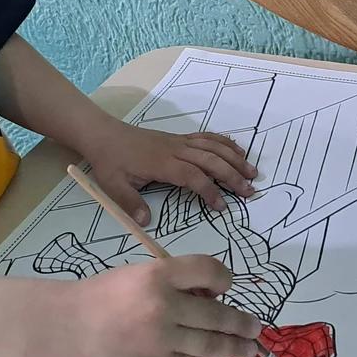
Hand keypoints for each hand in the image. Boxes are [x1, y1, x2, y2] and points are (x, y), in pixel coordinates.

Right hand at [71, 254, 260, 356]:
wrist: (69, 327)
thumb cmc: (105, 294)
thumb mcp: (139, 274)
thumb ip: (175, 282)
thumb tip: (214, 297)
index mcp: (157, 274)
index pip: (207, 270)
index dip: (225, 277)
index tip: (227, 285)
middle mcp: (163, 305)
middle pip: (217, 313)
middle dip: (241, 321)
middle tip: (256, 326)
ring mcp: (161, 339)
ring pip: (211, 343)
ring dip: (236, 345)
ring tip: (250, 346)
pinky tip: (222, 356)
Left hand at [86, 121, 257, 224]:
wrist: (103, 134)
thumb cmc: (109, 161)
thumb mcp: (113, 185)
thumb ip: (130, 203)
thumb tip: (146, 222)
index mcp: (162, 163)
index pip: (193, 176)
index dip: (209, 191)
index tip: (222, 207)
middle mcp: (175, 150)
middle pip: (211, 160)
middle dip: (232, 175)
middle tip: (250, 192)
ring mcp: (179, 142)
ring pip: (213, 147)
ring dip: (234, 158)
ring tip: (252, 173)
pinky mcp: (179, 138)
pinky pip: (206, 138)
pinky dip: (225, 143)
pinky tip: (238, 150)